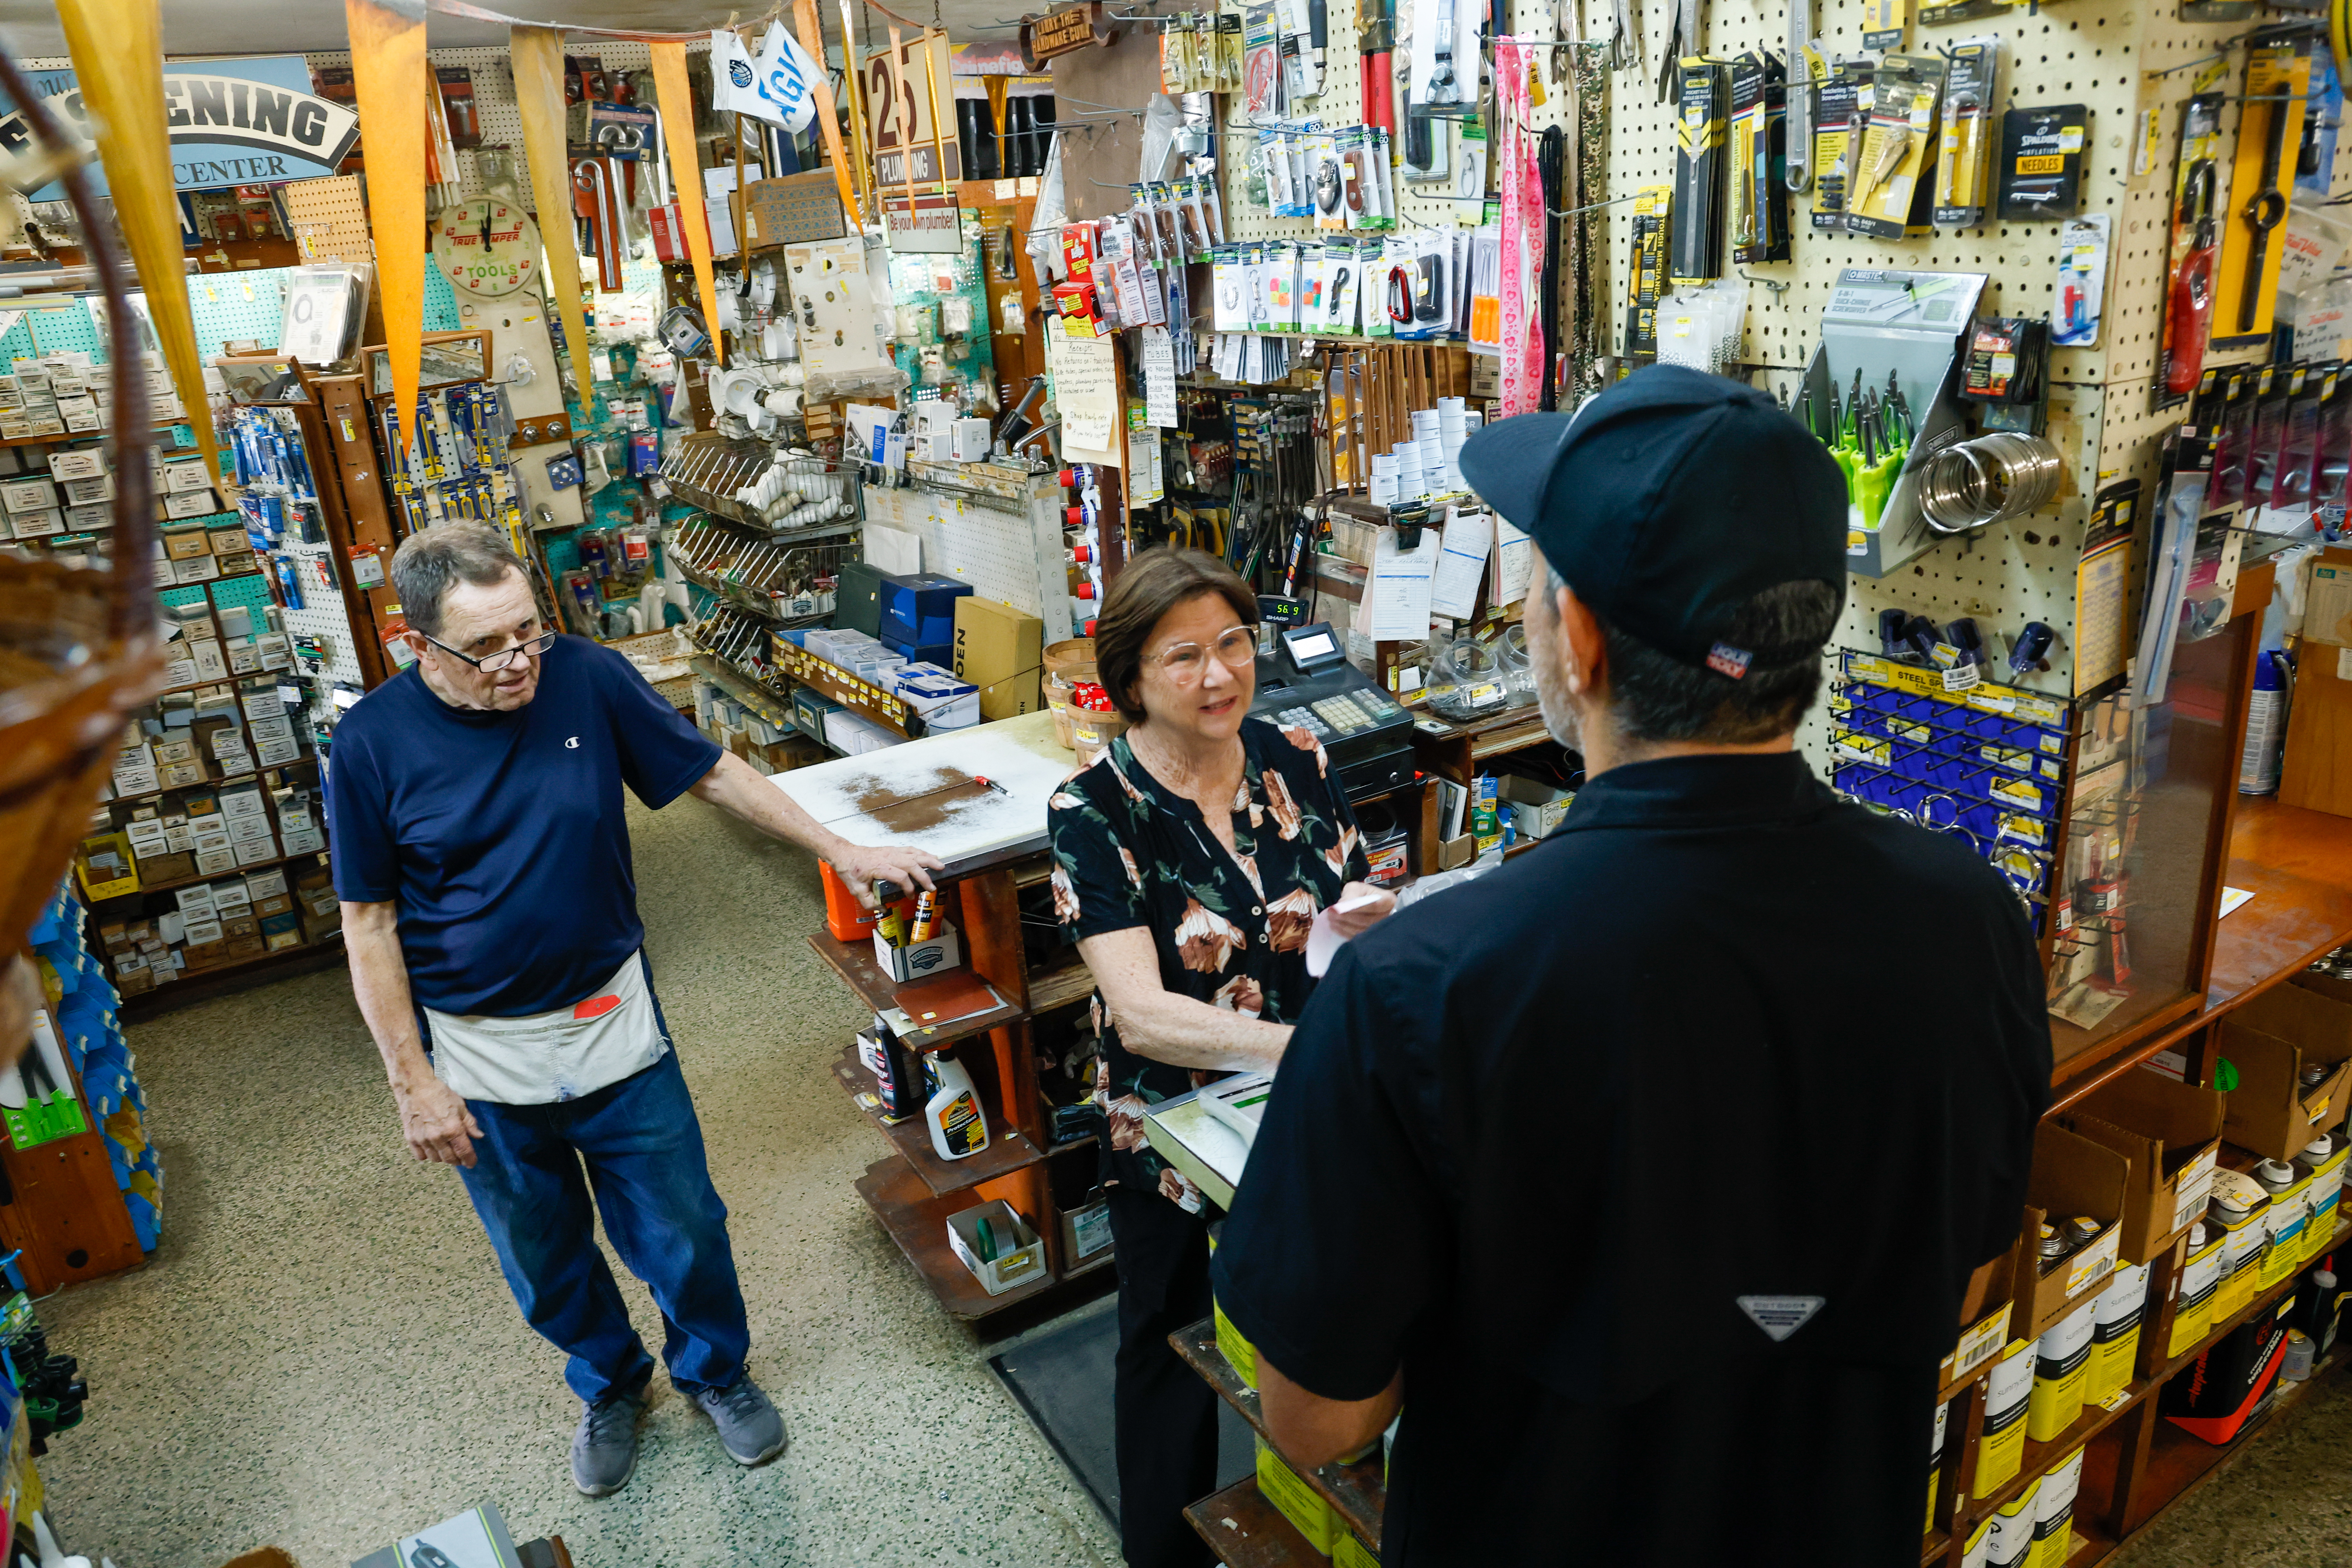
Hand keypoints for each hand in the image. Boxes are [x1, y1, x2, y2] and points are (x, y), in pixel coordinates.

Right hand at [397, 1075, 483, 1167]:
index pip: (464, 1152)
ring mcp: (422, 1139)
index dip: (469, 1160)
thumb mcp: (460, 1106)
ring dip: (443, 1158)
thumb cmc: (440, 1094)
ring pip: (435, 1159)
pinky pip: (420, 1156)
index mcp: (452, 1129)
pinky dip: (427, 1155)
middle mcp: (437, 1137)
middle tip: (460, 1158)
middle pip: (449, 1158)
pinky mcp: (410, 1139)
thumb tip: (479, 1136)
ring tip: (446, 1151)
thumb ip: (470, 1123)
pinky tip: (431, 1148)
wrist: (415, 1088)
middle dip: (457, 1160)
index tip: (472, 1163)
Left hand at [827, 840, 946, 909]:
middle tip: (932, 886)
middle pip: (911, 863)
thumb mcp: (856, 890)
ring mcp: (891, 851)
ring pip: (914, 853)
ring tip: (941, 866)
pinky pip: (911, 849)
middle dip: (924, 875)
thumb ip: (870, 902)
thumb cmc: (850, 871)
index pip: (900, 876)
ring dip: (928, 859)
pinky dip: (922, 853)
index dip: (908, 887)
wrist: (845, 854)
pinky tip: (930, 857)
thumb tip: (884, 909)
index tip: (910, 896)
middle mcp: (887, 857)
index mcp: (879, 867)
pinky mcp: (893, 849)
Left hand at [1327, 880, 1396, 939]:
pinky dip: (1345, 932)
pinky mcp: (1372, 938)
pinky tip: (1336, 927)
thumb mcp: (1357, 888)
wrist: (1366, 905)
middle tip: (1331, 914)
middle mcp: (1388, 917)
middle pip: (1368, 920)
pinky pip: (1359, 938)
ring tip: (1331, 920)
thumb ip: (1351, 894)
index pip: (1373, 905)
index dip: (1356, 907)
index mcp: (1388, 901)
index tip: (1339, 908)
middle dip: (1347, 917)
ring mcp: (1382, 930)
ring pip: (1363, 930)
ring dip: (1344, 925)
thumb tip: (1342, 905)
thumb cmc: (1363, 894)